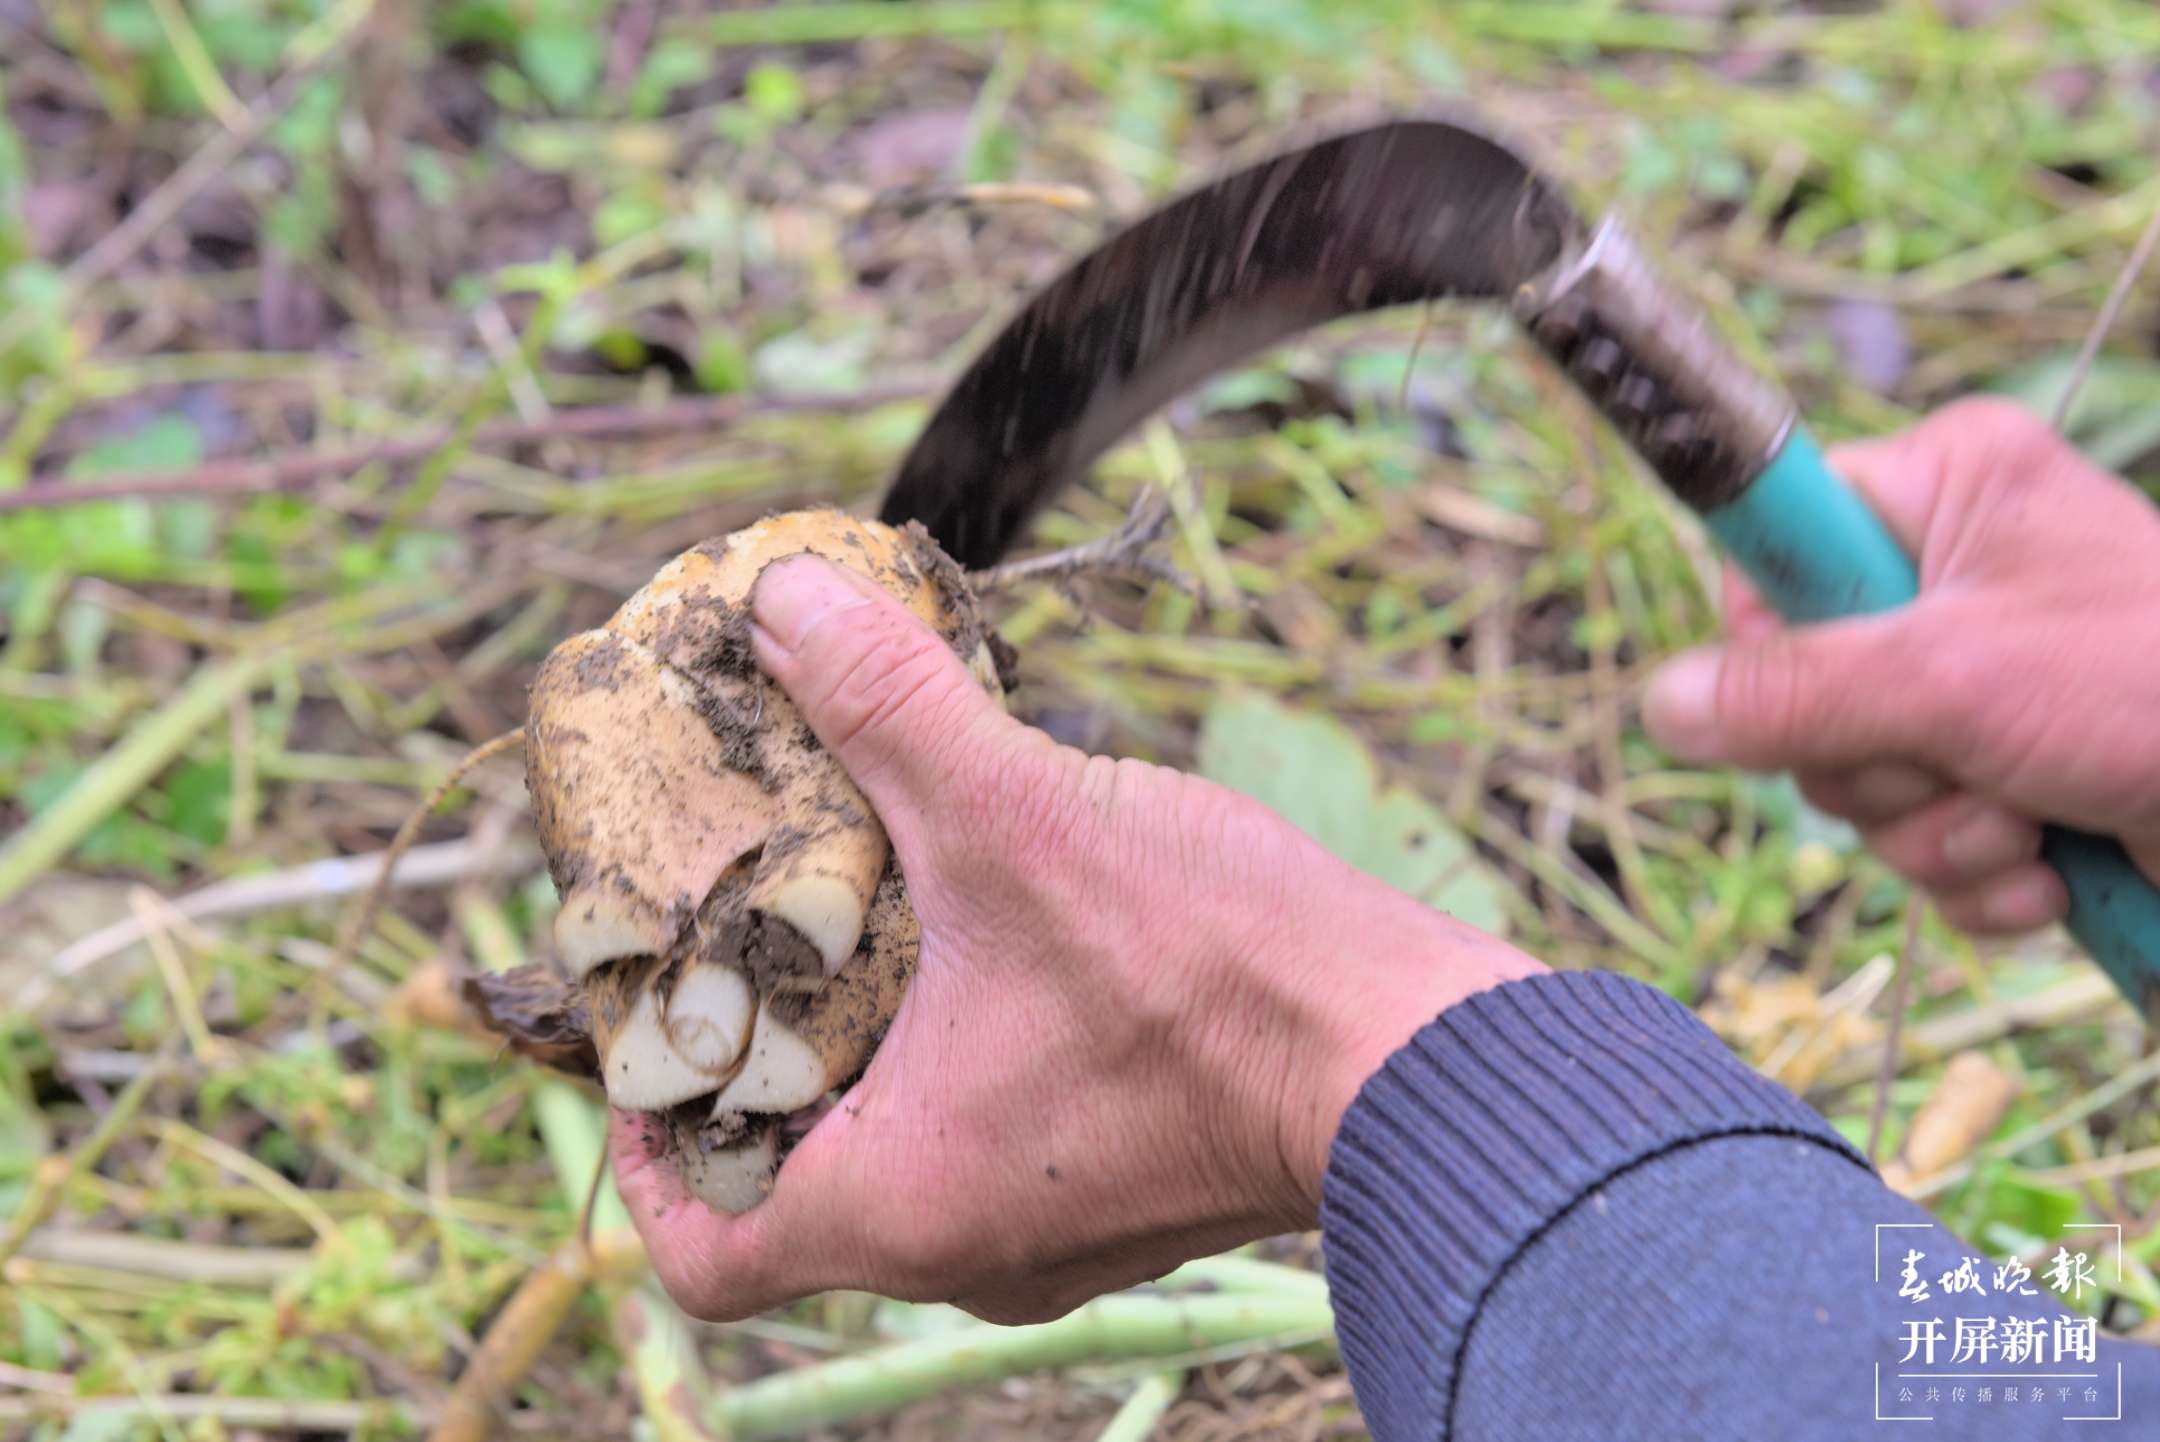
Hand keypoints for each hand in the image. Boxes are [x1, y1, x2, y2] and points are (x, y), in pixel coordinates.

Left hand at [608, 553, 1539, 1323]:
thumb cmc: (1223, 974)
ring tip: (859, 923)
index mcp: (902, 1202)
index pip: (706, 1251)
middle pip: (793, 1195)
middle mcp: (969, 1249)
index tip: (644, 1047)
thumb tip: (782, 601)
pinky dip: (959, 1061)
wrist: (1423, 1057)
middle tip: (740, 949)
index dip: (643, 1151)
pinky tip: (988, 943)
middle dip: (752, 1075)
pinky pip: (997, 1145)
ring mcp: (1058, 1236)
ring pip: (902, 1166)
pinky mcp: (1131, 1193)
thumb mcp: (1025, 819)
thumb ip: (890, 707)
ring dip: (863, 1059)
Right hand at [1645, 398, 2159, 934]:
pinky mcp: (2015, 774)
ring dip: (1936, 834)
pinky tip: (2051, 869)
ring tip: (2030, 822)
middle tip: (1967, 765)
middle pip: (1804, 690)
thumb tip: (1659, 705)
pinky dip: (1980, 876)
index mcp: (1946, 493)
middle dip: (1880, 769)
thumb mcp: (1961, 681)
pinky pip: (1926, 842)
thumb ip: (1798, 694)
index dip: (1774, 640)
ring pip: (1862, 783)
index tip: (1824, 689)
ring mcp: (1983, 684)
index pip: (1775, 548)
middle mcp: (1956, 578)